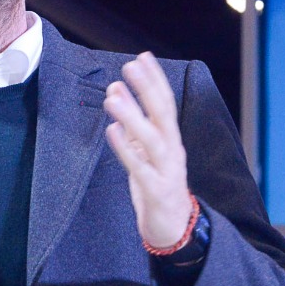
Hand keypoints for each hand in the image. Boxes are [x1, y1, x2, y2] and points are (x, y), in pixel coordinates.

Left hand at [104, 52, 192, 249]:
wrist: (173, 228)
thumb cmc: (158, 186)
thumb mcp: (146, 152)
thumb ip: (134, 125)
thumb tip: (117, 92)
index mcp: (170, 139)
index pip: (165, 103)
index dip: (155, 80)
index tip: (143, 57)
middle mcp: (172, 150)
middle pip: (163, 114)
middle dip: (147, 89)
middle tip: (130, 66)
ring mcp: (166, 170)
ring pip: (151, 138)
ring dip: (132, 115)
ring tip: (114, 95)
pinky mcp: (155, 190)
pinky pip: (139, 167)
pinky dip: (125, 148)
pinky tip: (112, 131)